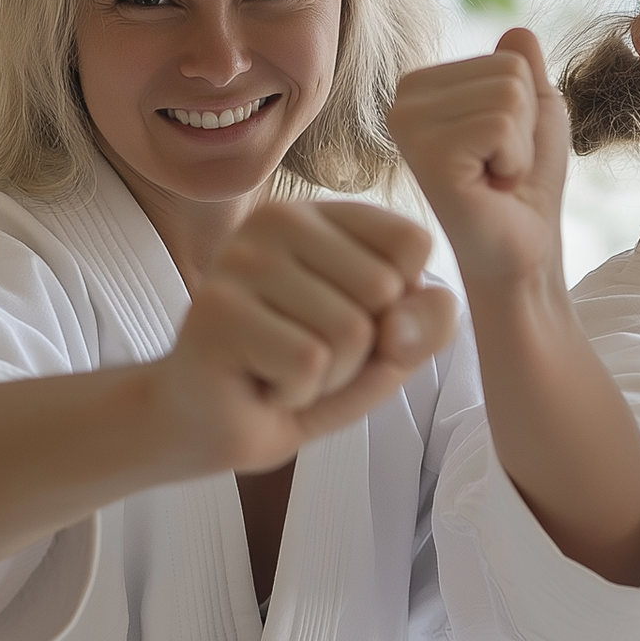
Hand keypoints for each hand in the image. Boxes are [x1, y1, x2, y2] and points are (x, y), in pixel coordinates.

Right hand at [154, 199, 456, 474]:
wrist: (212, 425)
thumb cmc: (302, 375)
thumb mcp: (388, 351)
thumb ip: (427, 324)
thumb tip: (426, 305)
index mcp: (322, 215)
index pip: (412, 241)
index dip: (400, 306)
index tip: (347, 320)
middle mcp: (277, 220)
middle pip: (384, 289)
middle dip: (362, 350)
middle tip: (308, 356)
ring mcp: (241, 259)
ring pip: (350, 331)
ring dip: (328, 377)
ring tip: (283, 370)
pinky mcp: (218, 309)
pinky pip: (309, 363)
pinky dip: (297, 393)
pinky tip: (261, 383)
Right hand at [389, 28, 568, 296]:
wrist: (522, 252)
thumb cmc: (525, 188)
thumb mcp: (535, 114)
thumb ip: (525, 69)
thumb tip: (517, 31)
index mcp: (422, 84)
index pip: (510, 55)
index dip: (527, 108)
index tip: (501, 150)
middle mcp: (403, 99)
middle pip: (510, 72)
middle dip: (526, 127)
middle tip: (500, 168)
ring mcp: (409, 126)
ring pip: (510, 97)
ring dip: (520, 148)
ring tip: (494, 178)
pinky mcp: (428, 156)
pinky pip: (503, 126)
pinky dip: (514, 163)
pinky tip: (489, 190)